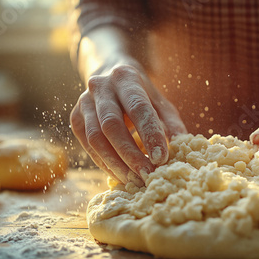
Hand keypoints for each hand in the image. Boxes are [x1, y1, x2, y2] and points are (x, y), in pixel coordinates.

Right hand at [70, 63, 186, 184]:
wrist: (110, 78)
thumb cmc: (142, 96)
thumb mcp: (160, 104)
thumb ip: (172, 124)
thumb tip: (183, 145)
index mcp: (126, 78)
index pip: (138, 108)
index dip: (150, 135)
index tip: (162, 159)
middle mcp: (100, 86)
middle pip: (112, 125)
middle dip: (131, 155)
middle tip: (148, 175)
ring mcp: (84, 102)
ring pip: (96, 138)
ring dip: (116, 164)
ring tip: (135, 180)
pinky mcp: (75, 118)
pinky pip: (88, 146)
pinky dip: (105, 164)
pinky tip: (121, 175)